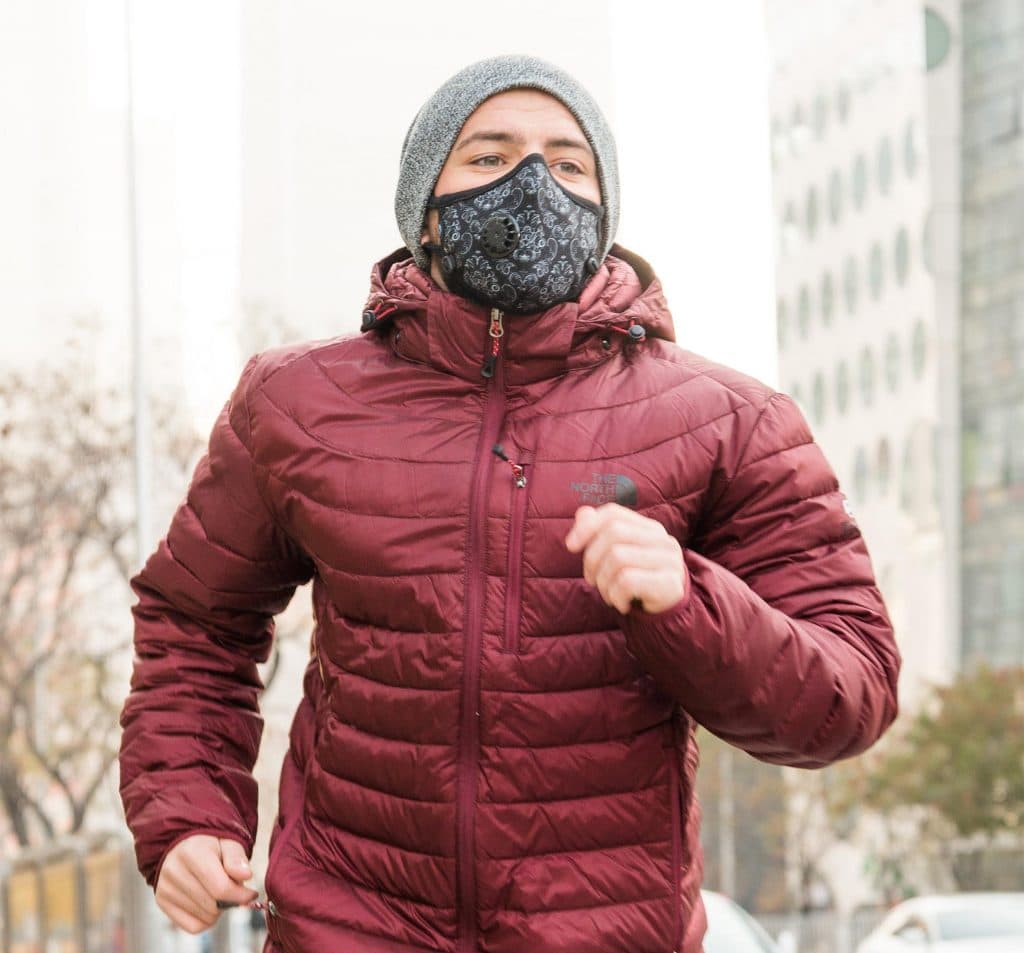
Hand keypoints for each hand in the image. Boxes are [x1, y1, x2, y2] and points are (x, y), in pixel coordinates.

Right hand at [155, 834, 257, 933]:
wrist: (185, 844)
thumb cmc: (211, 844)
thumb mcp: (228, 842)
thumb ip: (237, 858)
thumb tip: (246, 875)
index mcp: (192, 852)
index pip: (221, 888)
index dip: (241, 895)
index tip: (251, 894)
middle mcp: (174, 871)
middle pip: (213, 905)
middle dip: (230, 900)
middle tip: (232, 887)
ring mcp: (165, 888)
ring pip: (205, 917)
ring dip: (219, 909)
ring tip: (218, 891)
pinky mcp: (162, 902)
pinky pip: (194, 926)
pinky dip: (206, 919)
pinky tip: (208, 902)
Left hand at [565, 504, 686, 614]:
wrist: (668, 611)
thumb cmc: (637, 579)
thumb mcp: (617, 555)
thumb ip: (599, 532)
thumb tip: (582, 513)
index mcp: (649, 528)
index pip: (613, 513)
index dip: (587, 527)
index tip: (570, 546)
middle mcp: (662, 539)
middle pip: (614, 533)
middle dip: (592, 559)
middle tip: (591, 580)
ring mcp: (670, 560)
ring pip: (618, 558)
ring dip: (603, 582)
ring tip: (608, 594)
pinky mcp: (670, 584)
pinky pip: (627, 582)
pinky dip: (615, 596)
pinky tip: (621, 604)